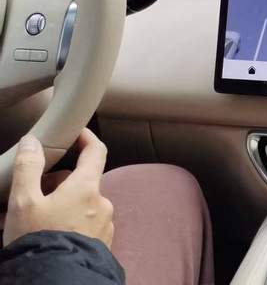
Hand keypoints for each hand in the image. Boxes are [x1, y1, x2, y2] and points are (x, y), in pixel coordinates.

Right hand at [3, 129, 114, 248]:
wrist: (56, 283)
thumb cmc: (40, 241)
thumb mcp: (23, 202)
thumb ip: (28, 168)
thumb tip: (32, 142)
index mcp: (87, 188)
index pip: (96, 151)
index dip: (87, 138)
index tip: (77, 134)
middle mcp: (102, 204)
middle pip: (84, 182)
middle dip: (61, 183)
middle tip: (36, 194)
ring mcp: (105, 226)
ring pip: (84, 205)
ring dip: (66, 205)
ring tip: (39, 220)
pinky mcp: (103, 244)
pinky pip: (88, 225)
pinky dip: (72, 224)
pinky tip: (53, 236)